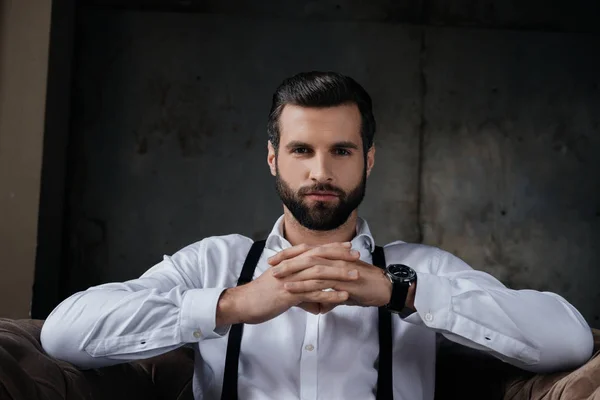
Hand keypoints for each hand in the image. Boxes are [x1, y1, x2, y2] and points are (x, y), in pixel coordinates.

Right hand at [216, 243, 358, 325]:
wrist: (243, 303)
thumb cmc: (261, 296)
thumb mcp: (281, 288)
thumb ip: (299, 291)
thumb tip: (313, 301)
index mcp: (288, 262)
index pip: (313, 250)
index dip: (331, 248)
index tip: (347, 246)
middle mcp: (290, 267)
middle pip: (319, 257)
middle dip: (339, 255)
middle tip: (357, 255)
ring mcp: (290, 280)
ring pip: (319, 273)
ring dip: (339, 274)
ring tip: (356, 275)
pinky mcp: (289, 294)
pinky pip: (313, 293)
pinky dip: (330, 294)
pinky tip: (343, 296)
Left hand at [270, 246, 391, 310]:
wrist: (386, 289)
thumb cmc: (366, 288)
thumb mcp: (345, 289)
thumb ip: (331, 293)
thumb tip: (321, 304)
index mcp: (334, 257)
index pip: (308, 251)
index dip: (290, 254)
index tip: (274, 259)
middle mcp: (335, 259)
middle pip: (306, 255)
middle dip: (286, 259)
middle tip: (270, 265)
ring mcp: (339, 268)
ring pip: (310, 267)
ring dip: (291, 272)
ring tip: (276, 276)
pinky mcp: (342, 281)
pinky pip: (319, 282)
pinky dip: (303, 285)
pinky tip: (291, 288)